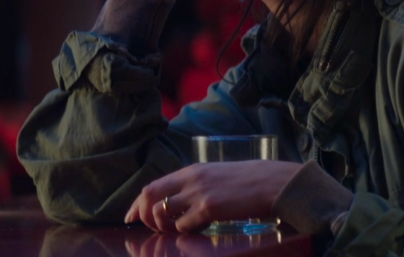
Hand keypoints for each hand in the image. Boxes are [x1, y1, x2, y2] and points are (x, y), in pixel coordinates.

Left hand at [124, 160, 302, 233]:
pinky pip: (183, 226)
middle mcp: (191, 180)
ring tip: (174, 231)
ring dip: (163, 227)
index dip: (137, 204)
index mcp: (192, 171)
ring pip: (162, 213)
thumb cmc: (249, 181)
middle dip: (141, 216)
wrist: (273, 183)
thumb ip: (197, 185)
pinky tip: (195, 230)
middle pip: (149, 197)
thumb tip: (179, 201)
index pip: (152, 186)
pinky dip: (184, 232)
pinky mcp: (209, 208)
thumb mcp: (217, 175)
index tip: (130, 216)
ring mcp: (199, 194)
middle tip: (145, 228)